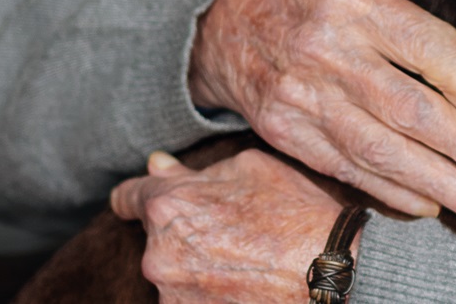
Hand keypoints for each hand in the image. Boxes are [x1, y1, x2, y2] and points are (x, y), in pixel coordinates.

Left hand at [111, 149, 340, 303]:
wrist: (328, 273)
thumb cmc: (294, 213)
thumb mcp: (249, 169)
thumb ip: (193, 170)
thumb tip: (157, 165)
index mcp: (169, 205)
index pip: (127, 198)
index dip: (137, 196)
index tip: (141, 200)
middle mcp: (158, 254)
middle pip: (156, 238)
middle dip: (180, 232)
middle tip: (225, 233)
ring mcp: (172, 295)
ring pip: (173, 273)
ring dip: (194, 267)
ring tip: (241, 262)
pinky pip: (188, 300)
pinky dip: (207, 294)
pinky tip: (241, 284)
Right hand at [188, 0, 455, 220]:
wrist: (219, 18)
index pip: (424, 46)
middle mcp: (325, 51)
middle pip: (407, 107)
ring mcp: (302, 99)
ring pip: (378, 150)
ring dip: (435, 180)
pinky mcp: (287, 134)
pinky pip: (346, 169)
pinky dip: (390, 190)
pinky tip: (427, 202)